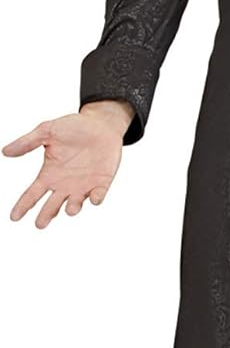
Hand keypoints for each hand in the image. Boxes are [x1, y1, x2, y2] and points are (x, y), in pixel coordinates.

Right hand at [2, 100, 134, 226]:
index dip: (23, 205)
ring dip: (73, 207)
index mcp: (49, 174)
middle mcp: (65, 184)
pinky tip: (94, 199)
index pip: (33, 194)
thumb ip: (27, 142)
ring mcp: (83, 185)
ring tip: (69, 210)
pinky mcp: (102, 182)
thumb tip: (5, 151)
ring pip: (75, 203)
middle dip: (47, 215)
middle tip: (40, 224)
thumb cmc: (73, 127)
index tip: (14, 217)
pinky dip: (96, 197)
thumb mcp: (47, 131)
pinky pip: (98, 194)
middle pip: (52, 205)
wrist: (101, 123)